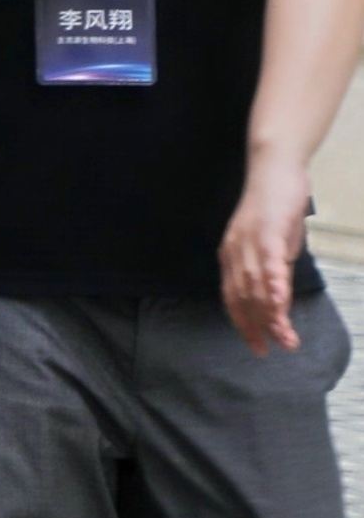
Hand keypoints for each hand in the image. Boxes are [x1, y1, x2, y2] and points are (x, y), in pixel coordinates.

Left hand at [221, 160, 313, 353]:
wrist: (273, 168)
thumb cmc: (275, 209)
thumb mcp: (275, 247)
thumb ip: (274, 273)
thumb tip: (279, 303)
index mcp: (231, 257)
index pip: (233, 298)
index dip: (244, 324)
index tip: (257, 347)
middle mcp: (234, 251)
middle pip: (244, 296)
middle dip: (259, 326)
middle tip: (274, 349)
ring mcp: (248, 240)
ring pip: (256, 283)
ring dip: (271, 312)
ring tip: (285, 336)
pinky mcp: (266, 228)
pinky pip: (267, 259)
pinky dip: (272, 281)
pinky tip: (279, 299)